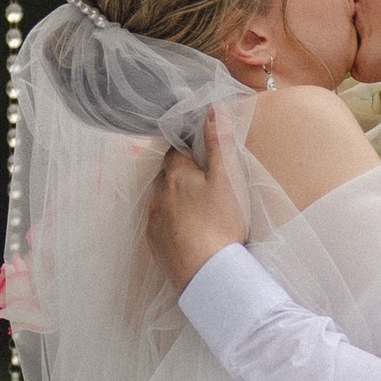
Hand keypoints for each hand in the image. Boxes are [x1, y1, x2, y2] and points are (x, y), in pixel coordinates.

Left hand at [146, 107, 248, 292]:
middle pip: (166, 175)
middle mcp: (159, 194)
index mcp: (176, 175)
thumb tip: (214, 108)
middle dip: (179, 173)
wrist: (209, 272)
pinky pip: (158, 224)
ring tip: (194, 207)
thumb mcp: (227, 178)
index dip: (186, 149)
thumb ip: (218, 142)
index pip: (175, 151)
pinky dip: (169, 222)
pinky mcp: (154, 243)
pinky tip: (185, 229)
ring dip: (173, 198)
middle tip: (200, 181)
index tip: (197, 153)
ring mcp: (154, 220)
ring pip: (160, 200)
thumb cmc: (221, 222)